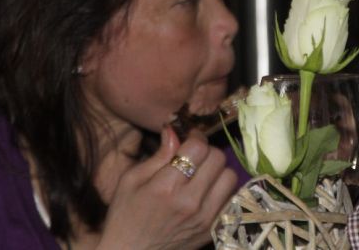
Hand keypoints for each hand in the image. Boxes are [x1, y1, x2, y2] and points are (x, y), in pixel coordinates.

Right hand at [96, 127, 237, 249]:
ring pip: (230, 176)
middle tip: (194, 158)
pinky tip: (208, 193)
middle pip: (218, 158)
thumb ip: (158, 155)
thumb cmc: (126, 215)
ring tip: (202, 176)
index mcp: (167, 186)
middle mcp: (190, 201)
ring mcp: (205, 217)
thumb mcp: (131, 180)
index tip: (188, 141)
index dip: (194, 138)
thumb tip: (175, 130)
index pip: (199, 147)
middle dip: (206, 152)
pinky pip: (232, 198)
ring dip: (218, 171)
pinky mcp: (213, 229)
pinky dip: (223, 191)